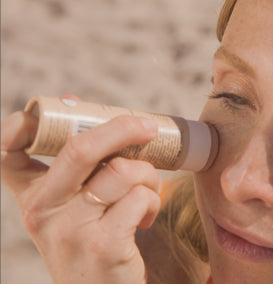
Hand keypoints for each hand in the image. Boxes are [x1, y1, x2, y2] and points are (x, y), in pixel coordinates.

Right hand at [1, 95, 161, 283]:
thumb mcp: (72, 209)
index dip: (24, 124)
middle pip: (80, 149)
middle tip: (147, 127)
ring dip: (148, 176)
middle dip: (121, 128)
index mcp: (32, 197)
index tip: (65, 104)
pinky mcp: (103, 245)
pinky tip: (146, 216)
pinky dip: (152, 200)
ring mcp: (71, 230)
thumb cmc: (94, 241)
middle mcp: (43, 211)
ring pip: (121, 172)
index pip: (7, 153)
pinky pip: (139, 198)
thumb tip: (77, 104)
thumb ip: (77, 169)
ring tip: (147, 192)